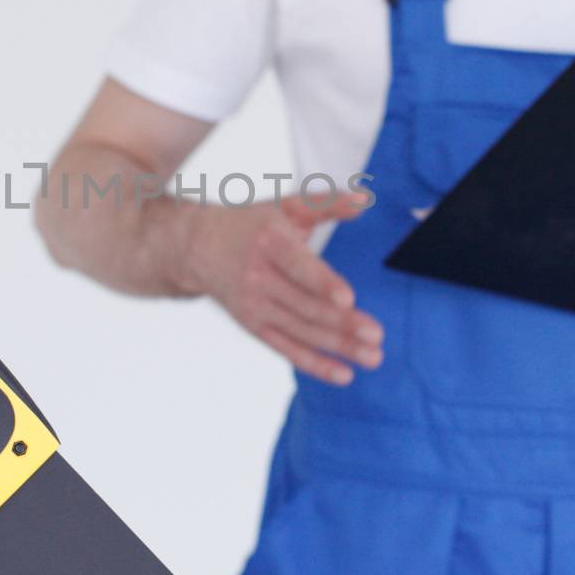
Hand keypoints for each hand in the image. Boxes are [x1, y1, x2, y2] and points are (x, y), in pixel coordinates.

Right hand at [185, 191, 382, 383]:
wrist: (197, 248)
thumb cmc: (250, 225)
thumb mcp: (285, 205)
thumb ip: (325, 203)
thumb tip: (364, 200)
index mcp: (270, 243)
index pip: (298, 266)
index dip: (322, 283)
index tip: (348, 298)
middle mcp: (259, 277)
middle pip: (305, 305)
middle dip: (342, 323)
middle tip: (376, 335)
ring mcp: (255, 306)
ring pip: (301, 330)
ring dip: (338, 346)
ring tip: (373, 356)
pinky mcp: (254, 326)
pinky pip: (286, 349)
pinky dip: (315, 363)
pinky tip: (344, 374)